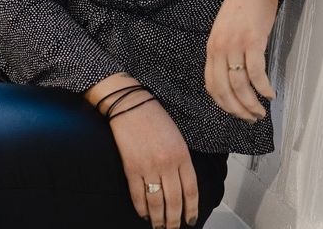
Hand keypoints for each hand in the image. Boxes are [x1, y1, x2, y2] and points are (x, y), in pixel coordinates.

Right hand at [107, 92, 199, 228]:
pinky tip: (144, 215)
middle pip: (174, 200)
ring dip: (158, 219)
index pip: (190, 189)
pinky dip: (141, 208)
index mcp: (182, 155)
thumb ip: (181, 161)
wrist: (131, 105)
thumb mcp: (177, 137)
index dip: (191, 208)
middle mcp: (167, 163)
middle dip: (175, 219)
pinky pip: (137, 195)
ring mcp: (148, 167)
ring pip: (156, 202)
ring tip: (159, 227)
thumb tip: (183, 187)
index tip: (191, 220)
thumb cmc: (156, 118)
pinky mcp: (131, 168)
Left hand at [205, 0, 278, 121]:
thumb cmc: (244, 5)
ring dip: (251, 103)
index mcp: (212, 48)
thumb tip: (233, 73)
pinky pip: (257, 72)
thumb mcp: (226, 29)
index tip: (236, 112)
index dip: (223, 104)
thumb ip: (225, 50)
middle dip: (237, 109)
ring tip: (261, 111)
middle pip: (225, 90)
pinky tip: (271, 94)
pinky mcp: (253, 41)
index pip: (211, 85)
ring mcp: (235, 45)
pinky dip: (263, 87)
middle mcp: (220, 49)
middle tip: (250, 118)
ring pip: (240, 85)